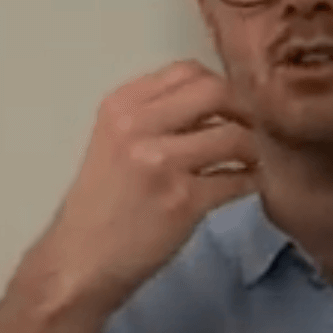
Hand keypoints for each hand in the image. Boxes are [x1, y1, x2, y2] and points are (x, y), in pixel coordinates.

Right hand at [30, 60, 258, 314]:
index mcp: (120, 106)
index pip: (187, 70)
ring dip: (254, 150)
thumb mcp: (115, 143)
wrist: (79, 263)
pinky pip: (238, 180)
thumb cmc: (102, 206)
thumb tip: (218, 103)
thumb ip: (156, 116)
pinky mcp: (182, 200)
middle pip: (216, 91)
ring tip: (252, 161)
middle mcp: (137, 125)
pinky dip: (252, 182)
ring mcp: (160, 162)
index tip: (229, 107)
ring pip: (235, 136)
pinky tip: (248, 186)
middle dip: (243, 109)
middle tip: (252, 129)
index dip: (219, 85)